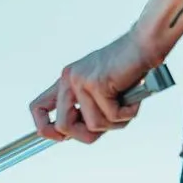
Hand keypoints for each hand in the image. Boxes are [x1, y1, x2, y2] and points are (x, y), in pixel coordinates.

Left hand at [29, 29, 154, 143]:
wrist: (144, 44)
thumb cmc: (128, 69)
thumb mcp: (100, 90)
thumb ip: (86, 110)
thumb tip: (73, 135)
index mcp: (66, 81)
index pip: (37, 107)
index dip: (45, 128)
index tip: (61, 138)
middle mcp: (69, 79)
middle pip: (63, 127)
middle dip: (87, 135)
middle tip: (107, 123)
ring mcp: (81, 81)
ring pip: (92, 125)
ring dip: (114, 123)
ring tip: (126, 105)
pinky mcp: (97, 84)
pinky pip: (111, 116)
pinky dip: (127, 114)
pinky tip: (133, 100)